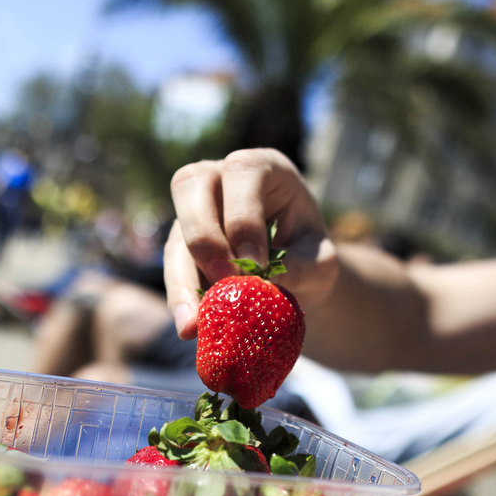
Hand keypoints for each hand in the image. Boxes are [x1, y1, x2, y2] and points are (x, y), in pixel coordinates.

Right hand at [164, 149, 338, 337]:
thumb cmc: (310, 254)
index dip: (244, 216)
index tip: (257, 264)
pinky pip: (173, 267)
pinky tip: (191, 327)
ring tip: (192, 324)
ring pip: (175, 231)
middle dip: (204, 236)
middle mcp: (220, 178)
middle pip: (192, 185)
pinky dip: (182, 297)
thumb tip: (264, 286)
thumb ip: (303, 268)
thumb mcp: (322, 260)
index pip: (243, 172)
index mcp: (263, 168)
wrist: (296, 271)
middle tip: (223, 282)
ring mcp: (195, 211)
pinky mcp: (181, 244)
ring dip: (181, 279)